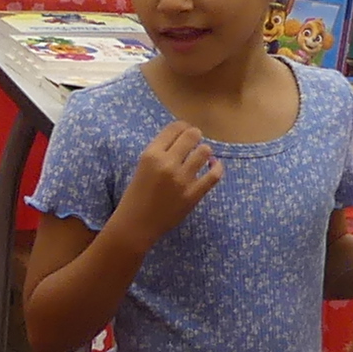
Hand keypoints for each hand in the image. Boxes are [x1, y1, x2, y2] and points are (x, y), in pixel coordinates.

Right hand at [114, 120, 223, 247]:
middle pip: (192, 136)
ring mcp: (182, 179)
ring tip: (200, 156)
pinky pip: (214, 175)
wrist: (136, 224)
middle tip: (194, 142)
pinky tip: (213, 165)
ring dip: (204, 151)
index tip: (185, 132)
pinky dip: (216, 167)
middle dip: (195, 136)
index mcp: (151, 154)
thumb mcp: (143, 166)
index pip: (175, 128)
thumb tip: (184, 138)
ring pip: (205, 152)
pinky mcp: (193, 194)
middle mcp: (167, 163)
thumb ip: (161, 152)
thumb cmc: (136, 194)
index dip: (183, 126)